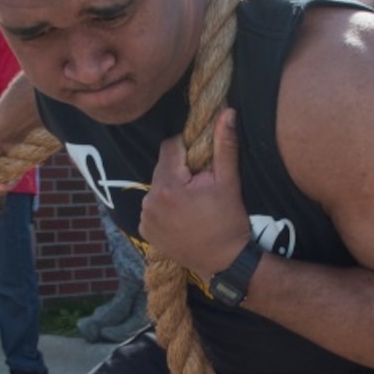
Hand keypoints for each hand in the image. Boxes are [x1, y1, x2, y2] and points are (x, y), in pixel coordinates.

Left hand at [140, 109, 250, 277]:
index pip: (171, 147)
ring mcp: (145, 218)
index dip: (188, 150)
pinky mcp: (145, 231)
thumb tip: (227, 111)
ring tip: (193, 204)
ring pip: (157, 186)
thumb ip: (225, 145)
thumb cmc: (229, 221)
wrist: (224, 262)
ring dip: (172, 188)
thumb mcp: (229, 182)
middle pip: (162, 167)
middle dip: (180, 171)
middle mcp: (149, 201)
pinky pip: (152, 206)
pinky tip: (183, 217)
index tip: (202, 164)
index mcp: (168, 187)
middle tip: (200, 186)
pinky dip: (164, 207)